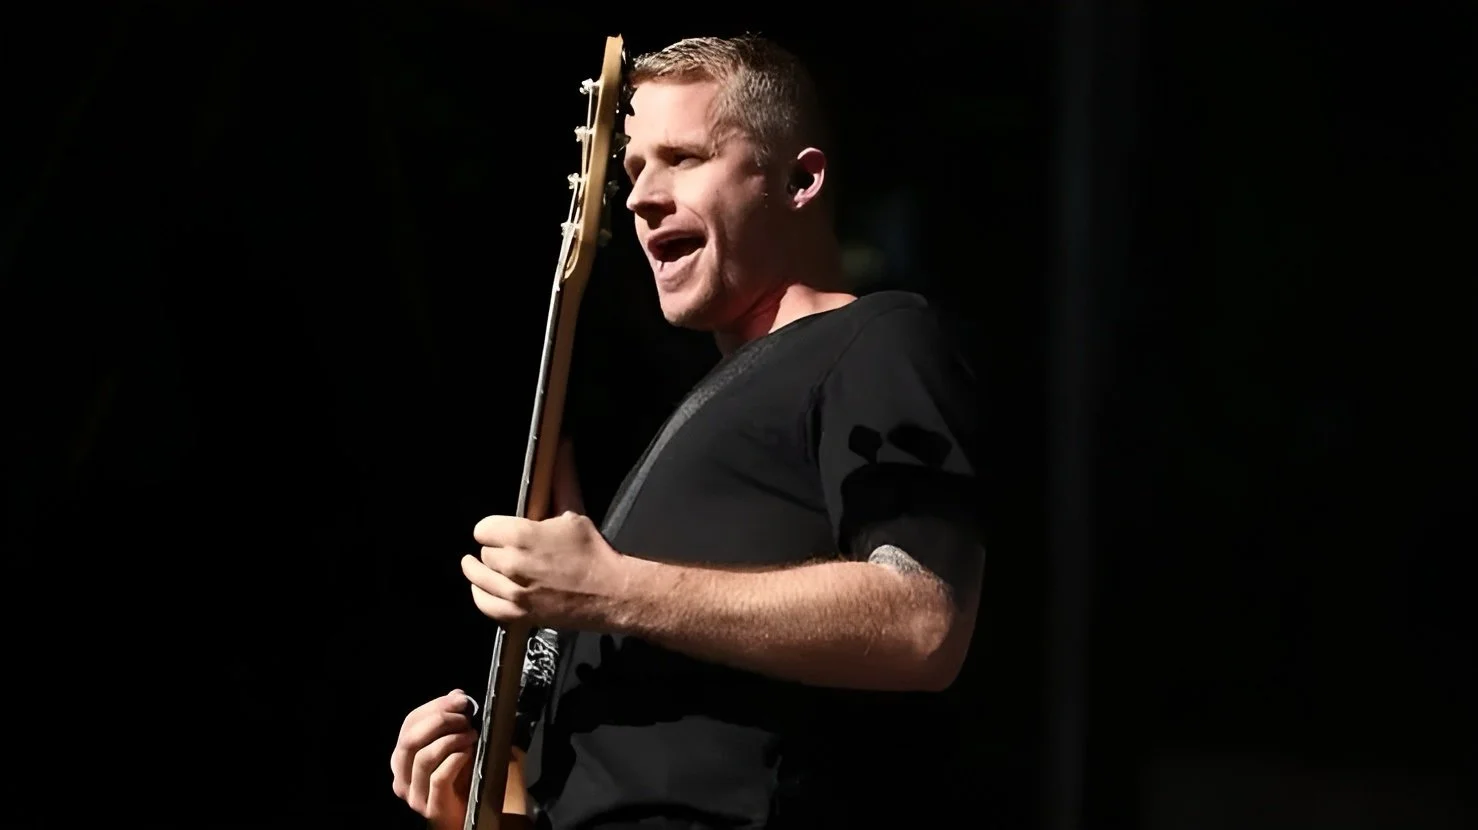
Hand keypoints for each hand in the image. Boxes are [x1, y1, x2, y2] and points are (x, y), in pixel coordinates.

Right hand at [390, 690, 475, 827]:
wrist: (473, 814)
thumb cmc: (463, 779)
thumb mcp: (457, 745)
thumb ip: (453, 721)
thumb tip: (456, 695)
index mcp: (402, 757)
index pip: (410, 723)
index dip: (435, 707)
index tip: (460, 699)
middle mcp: (402, 776)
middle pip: (411, 739)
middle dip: (441, 721)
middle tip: (466, 718)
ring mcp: (415, 795)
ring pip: (424, 757)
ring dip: (451, 740)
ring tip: (472, 735)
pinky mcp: (432, 808)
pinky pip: (439, 777)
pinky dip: (456, 759)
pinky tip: (469, 753)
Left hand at [461, 440, 627, 629]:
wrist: (611, 592)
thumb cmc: (593, 552)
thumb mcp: (574, 512)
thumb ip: (560, 479)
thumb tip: (563, 443)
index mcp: (523, 535)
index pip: (483, 529)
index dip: (493, 529)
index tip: (501, 532)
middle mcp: (512, 563)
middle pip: (484, 553)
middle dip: (496, 550)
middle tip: (514, 552)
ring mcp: (513, 592)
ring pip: (479, 577)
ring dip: (486, 573)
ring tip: (496, 569)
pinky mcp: (517, 614)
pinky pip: (483, 604)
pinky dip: (483, 596)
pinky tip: (491, 588)